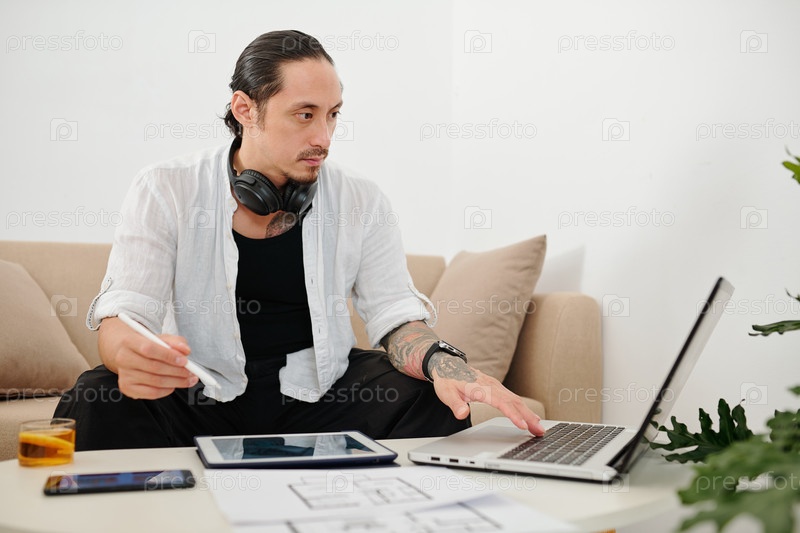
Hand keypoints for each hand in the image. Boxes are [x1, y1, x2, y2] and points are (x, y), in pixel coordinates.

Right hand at [98, 317, 197, 399]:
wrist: (130, 354)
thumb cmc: (149, 345)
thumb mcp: (162, 339)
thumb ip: (176, 342)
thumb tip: (186, 351)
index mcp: (130, 341)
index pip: (149, 349)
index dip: (168, 356)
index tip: (185, 361)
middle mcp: (123, 358)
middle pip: (154, 367)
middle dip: (177, 371)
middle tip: (192, 373)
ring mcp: (124, 375)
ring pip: (155, 381)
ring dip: (176, 382)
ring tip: (189, 380)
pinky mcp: (127, 388)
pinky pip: (151, 393)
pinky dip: (166, 390)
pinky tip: (174, 385)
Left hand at [429, 353, 545, 435]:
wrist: (448, 365)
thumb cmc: (448, 380)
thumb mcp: (446, 393)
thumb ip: (455, 404)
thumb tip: (463, 414)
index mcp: (481, 387)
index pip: (500, 402)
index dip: (512, 414)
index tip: (522, 425)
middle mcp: (491, 385)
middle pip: (514, 401)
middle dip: (528, 417)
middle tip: (540, 431)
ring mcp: (496, 386)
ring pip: (516, 400)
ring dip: (529, 414)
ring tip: (539, 428)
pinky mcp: (497, 388)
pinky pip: (513, 398)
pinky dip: (523, 408)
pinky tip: (529, 416)